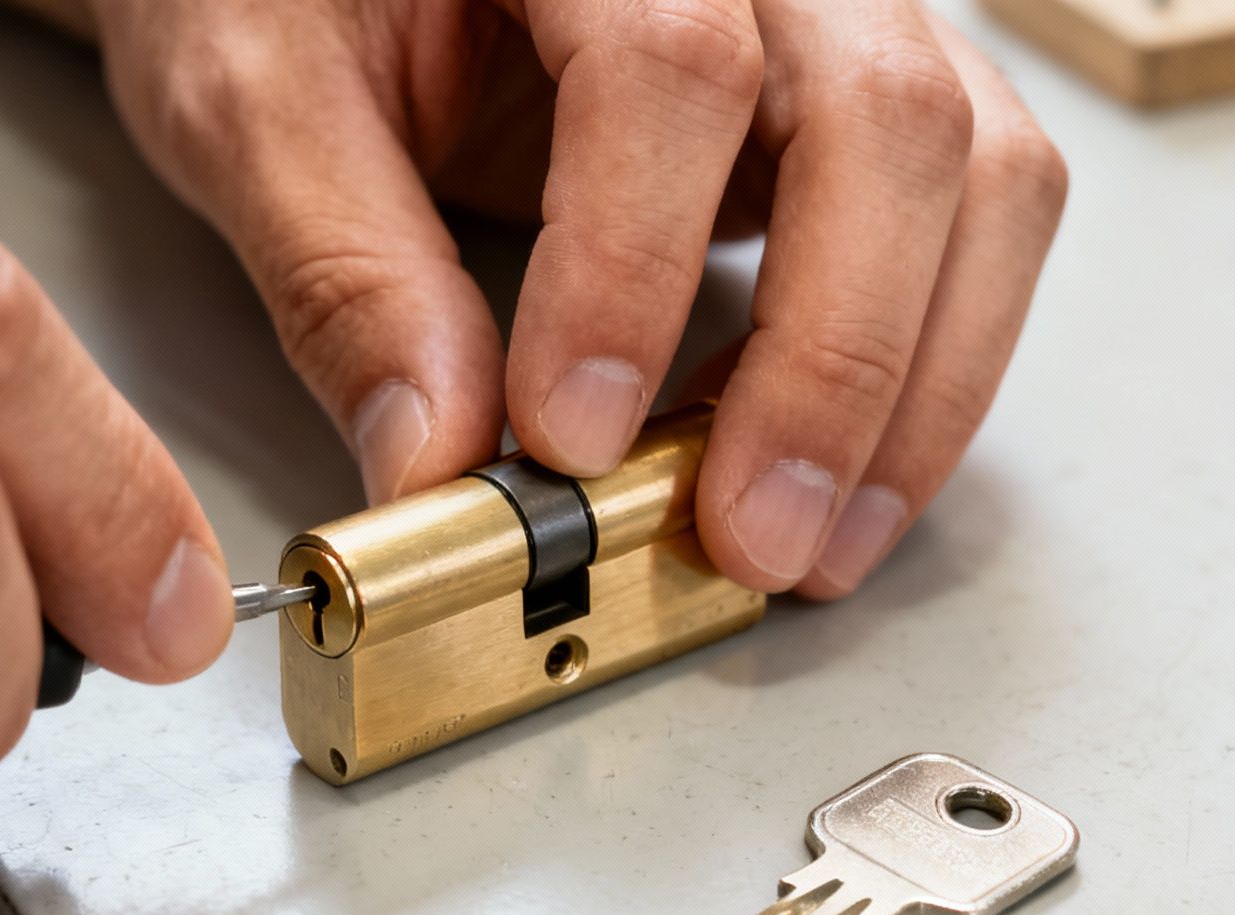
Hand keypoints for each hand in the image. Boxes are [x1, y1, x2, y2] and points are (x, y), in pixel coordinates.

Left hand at [85, 0, 1064, 596]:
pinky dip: (930, 354)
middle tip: (742, 535)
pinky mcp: (853, 98)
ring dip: (917, 382)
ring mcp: (827, 17)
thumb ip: (343, 268)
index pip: (668, 63)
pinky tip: (833, 466)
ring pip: (976, 169)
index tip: (567, 435)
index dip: (631, 265)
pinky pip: (972, 208)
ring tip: (815, 542)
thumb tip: (434, 458)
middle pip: (884, 117)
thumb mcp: (258, 95)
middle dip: (831, 361)